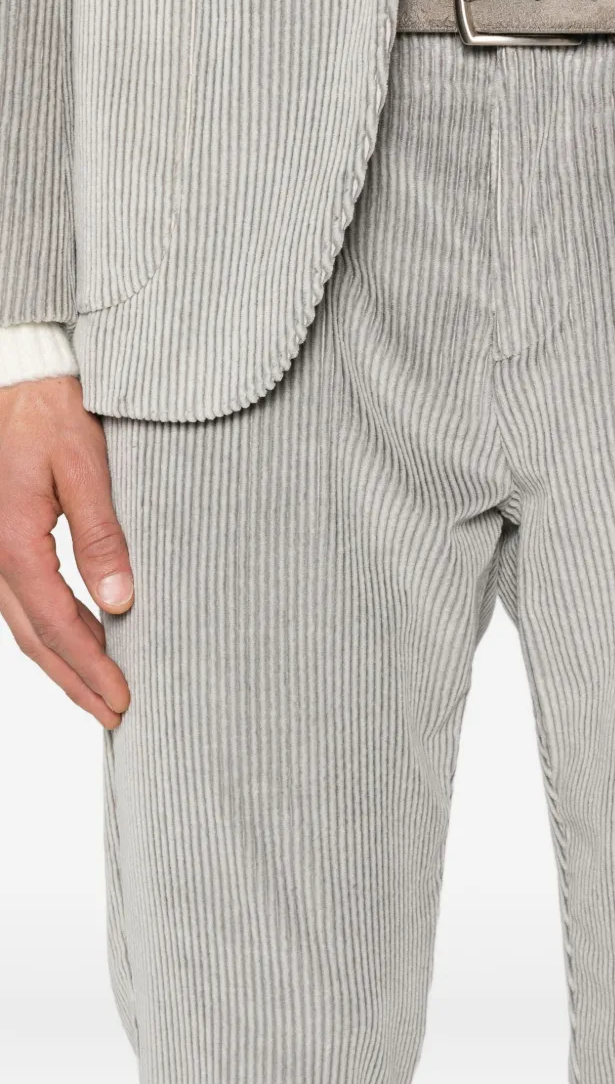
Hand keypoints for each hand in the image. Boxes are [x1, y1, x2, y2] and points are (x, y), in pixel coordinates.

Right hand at [0, 377, 131, 726]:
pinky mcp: (1, 541)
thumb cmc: (49, 413)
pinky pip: (20, 602)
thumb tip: (119, 601)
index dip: (90, 668)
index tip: (123, 699)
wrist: (16, 379)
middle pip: (35, 640)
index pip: (56, 626)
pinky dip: (48, 631)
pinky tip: (77, 640)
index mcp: (14, 543)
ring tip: (99, 692)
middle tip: (115, 715)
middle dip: (76, 682)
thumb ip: (102, 534)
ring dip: (62, 663)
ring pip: (23, 626)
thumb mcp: (84, 467)